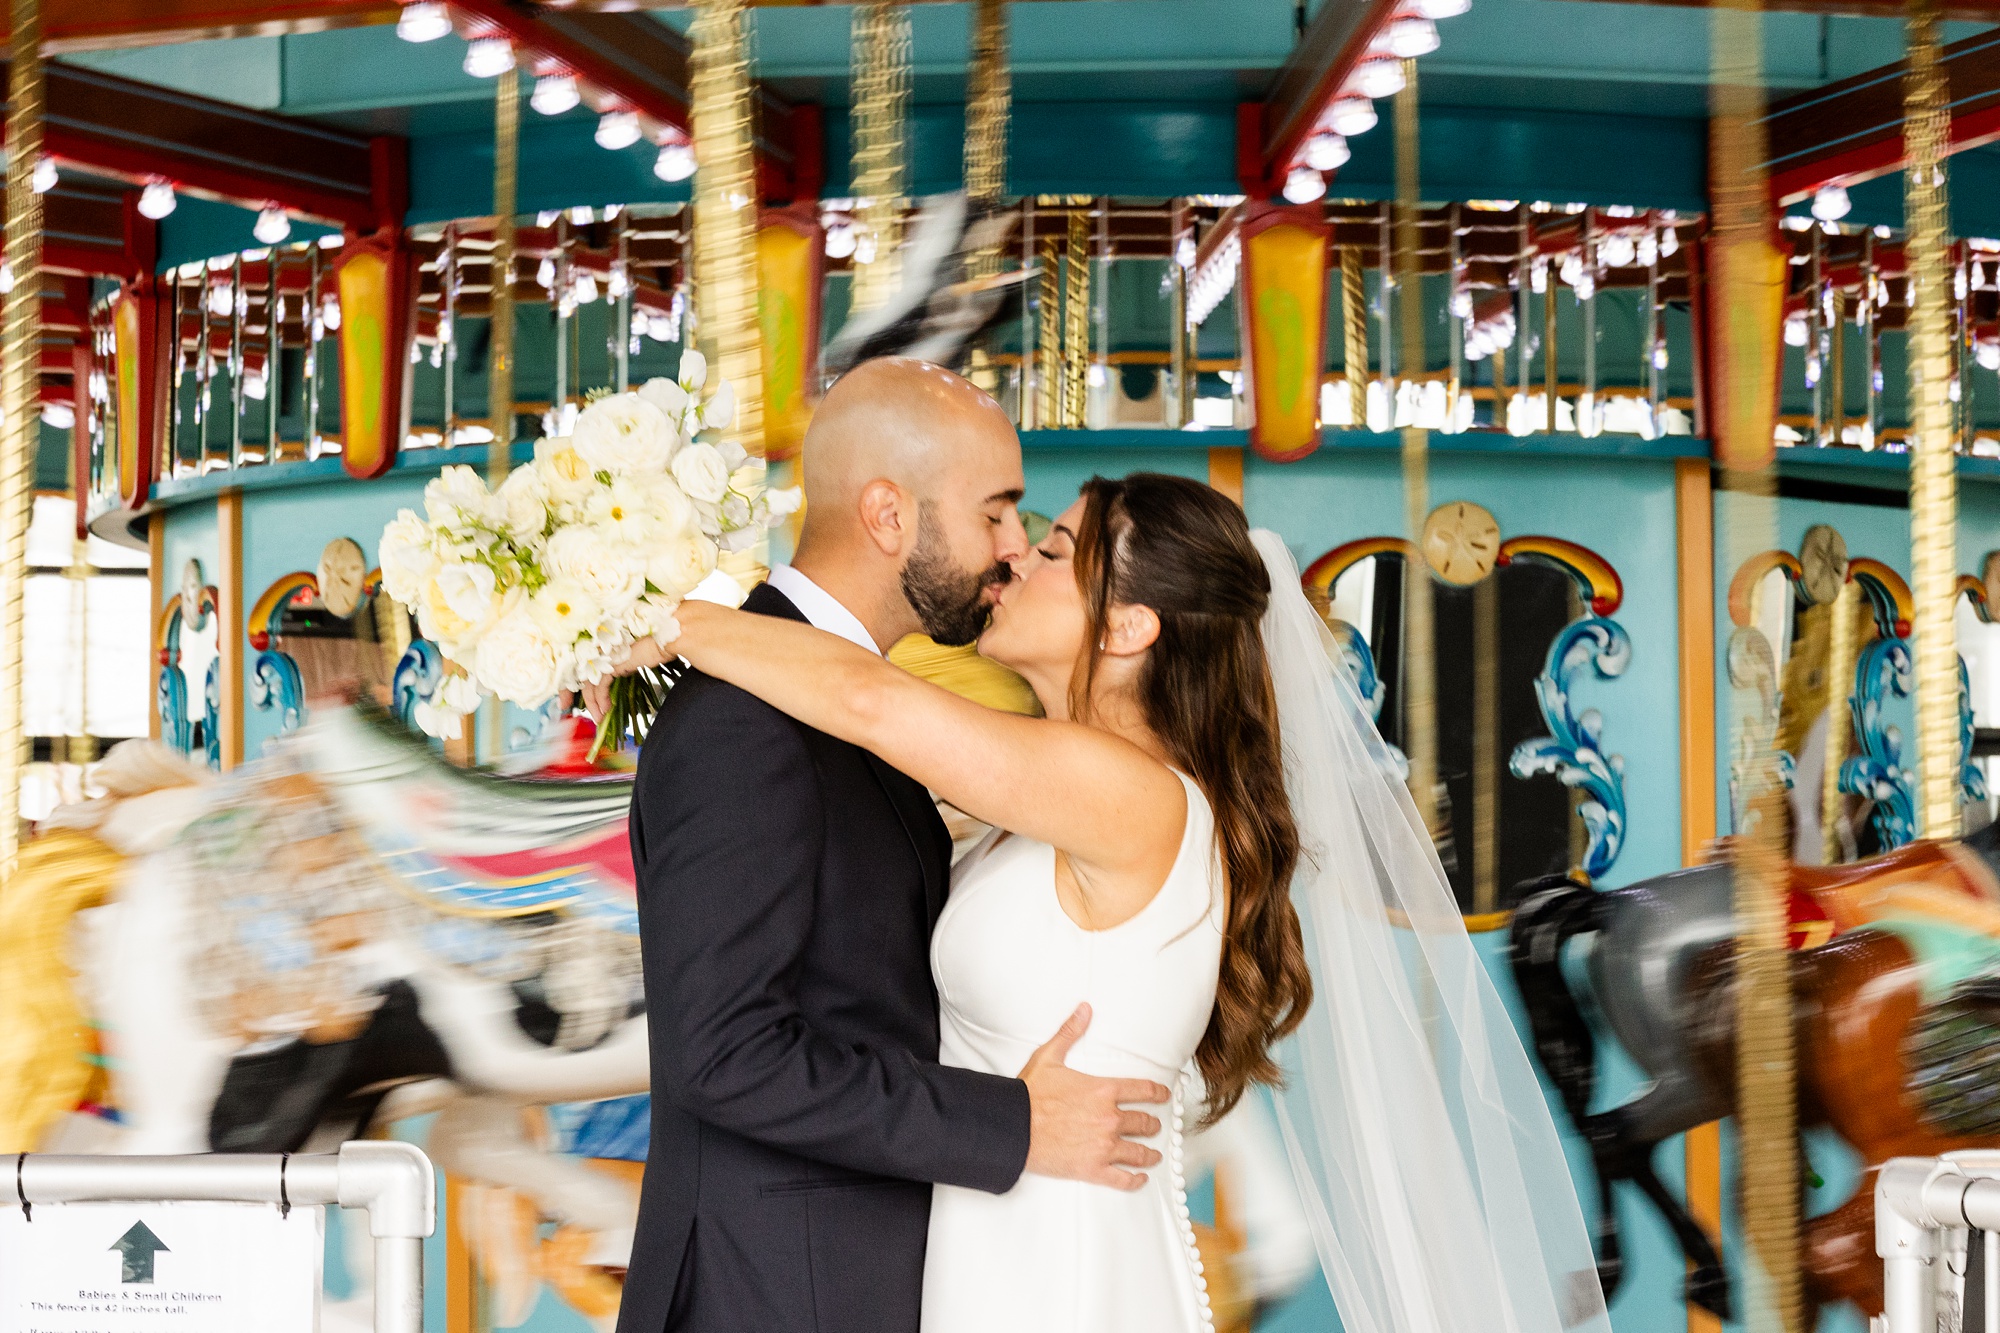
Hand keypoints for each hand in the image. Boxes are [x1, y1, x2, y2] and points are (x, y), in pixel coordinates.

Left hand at [569, 635, 678, 720]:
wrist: (668, 636)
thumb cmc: (657, 643)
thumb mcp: (633, 656)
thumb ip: (622, 665)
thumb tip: (620, 675)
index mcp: (602, 644)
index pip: (578, 661)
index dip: (571, 677)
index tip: (568, 691)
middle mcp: (600, 648)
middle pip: (576, 671)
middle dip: (568, 691)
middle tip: (566, 706)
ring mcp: (605, 655)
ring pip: (587, 682)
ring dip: (591, 703)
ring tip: (598, 718)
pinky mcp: (612, 664)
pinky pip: (599, 687)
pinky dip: (600, 701)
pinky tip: (606, 710)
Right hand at [1019, 1003, 1168, 1190]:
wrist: (1012, 1127)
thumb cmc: (1029, 1094)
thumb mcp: (1049, 1056)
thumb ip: (1070, 1032)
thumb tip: (1085, 1009)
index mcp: (1102, 1090)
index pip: (1142, 1090)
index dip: (1158, 1093)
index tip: (1164, 1096)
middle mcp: (1109, 1118)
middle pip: (1144, 1122)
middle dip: (1151, 1124)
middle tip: (1153, 1125)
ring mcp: (1103, 1146)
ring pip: (1138, 1152)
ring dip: (1149, 1153)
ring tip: (1153, 1154)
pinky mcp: (1092, 1169)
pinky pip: (1122, 1178)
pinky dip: (1134, 1180)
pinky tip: (1140, 1179)